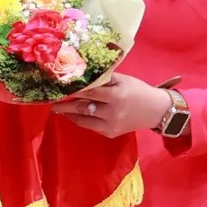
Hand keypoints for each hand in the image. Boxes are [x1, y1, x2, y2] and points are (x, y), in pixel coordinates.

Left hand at [50, 72, 172, 137]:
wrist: (156, 110)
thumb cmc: (137, 90)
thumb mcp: (122, 80)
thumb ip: (102, 78)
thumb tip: (80, 73)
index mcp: (115, 95)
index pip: (88, 92)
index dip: (71, 89)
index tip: (57, 86)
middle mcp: (112, 112)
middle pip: (82, 106)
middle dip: (64, 103)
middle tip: (50, 99)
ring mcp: (111, 125)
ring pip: (83, 119)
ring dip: (68, 113)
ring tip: (57, 108)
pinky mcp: (111, 133)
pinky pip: (90, 126)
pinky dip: (79, 119)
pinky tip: (72, 114)